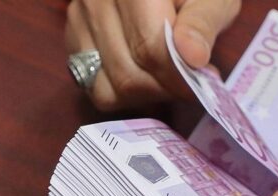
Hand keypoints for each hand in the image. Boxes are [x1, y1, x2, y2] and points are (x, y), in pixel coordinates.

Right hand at [65, 0, 240, 110]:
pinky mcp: (74, 37)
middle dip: (164, 89)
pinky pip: (95, 87)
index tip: (201, 84)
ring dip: (146, 94)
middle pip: (127, 74)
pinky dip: (125, 93)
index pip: (150, 49)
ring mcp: (79, 18)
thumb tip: (192, 56)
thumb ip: (203, 23)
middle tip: (189, 84)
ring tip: (169, 78)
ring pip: (109, 87)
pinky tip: (147, 75)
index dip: (178, 77)